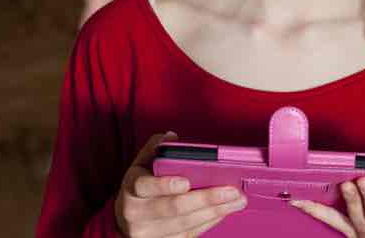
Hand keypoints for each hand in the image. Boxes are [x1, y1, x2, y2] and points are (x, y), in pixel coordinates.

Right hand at [115, 131, 247, 236]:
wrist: (127, 217)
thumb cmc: (142, 186)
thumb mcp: (143, 163)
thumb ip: (157, 148)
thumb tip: (172, 137)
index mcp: (132, 187)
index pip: (145, 186)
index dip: (165, 185)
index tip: (186, 182)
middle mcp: (136, 212)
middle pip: (173, 207)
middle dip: (206, 198)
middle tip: (231, 190)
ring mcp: (148, 232)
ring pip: (185, 223)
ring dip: (215, 212)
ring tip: (236, 201)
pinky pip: (189, 234)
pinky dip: (209, 222)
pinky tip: (224, 211)